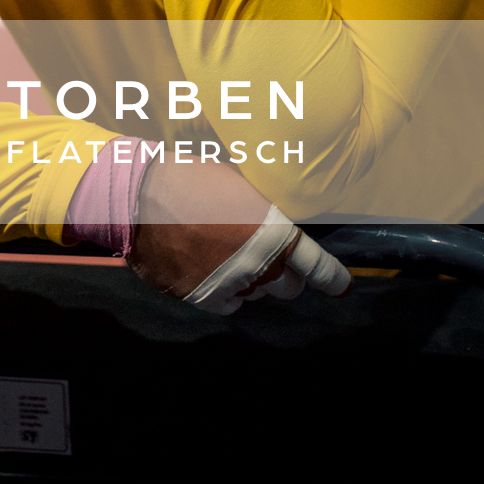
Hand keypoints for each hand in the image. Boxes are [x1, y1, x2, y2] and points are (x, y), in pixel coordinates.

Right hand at [127, 153, 351, 312]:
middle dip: (284, 275)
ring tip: (227, 254)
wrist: (141, 196)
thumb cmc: (191, 178)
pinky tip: (212, 269)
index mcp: (272, 232)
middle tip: (267, 258)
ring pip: (256, 294)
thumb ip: (261, 212)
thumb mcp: (239, 184)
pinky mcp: (202, 297)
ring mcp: (230, 285)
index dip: (332, 278)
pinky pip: (229, 305)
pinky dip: (226, 293)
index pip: (315, 265)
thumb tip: (272, 221)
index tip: (342, 286)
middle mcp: (257, 265)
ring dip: (251, 280)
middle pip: (288, 287)